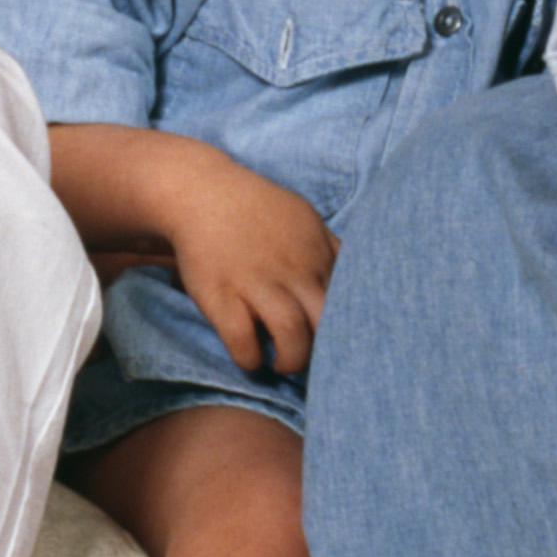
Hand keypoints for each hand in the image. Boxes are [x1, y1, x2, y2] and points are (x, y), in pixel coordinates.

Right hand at [154, 157, 338, 378]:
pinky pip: (242, 339)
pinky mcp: (221, 295)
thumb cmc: (257, 210)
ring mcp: (256, 282)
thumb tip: (354, 283)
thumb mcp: (305, 218)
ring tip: (281, 364)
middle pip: (326, 323)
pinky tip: (250, 358)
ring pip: (291, 334)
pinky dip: (249, 358)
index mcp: (317, 253)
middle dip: (323, 352)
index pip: (347, 303)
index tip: (338, 344)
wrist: (202, 192)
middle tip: (310, 360)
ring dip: (291, 360)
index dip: (345, 330)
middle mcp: (292, 269)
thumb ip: (331, 250)